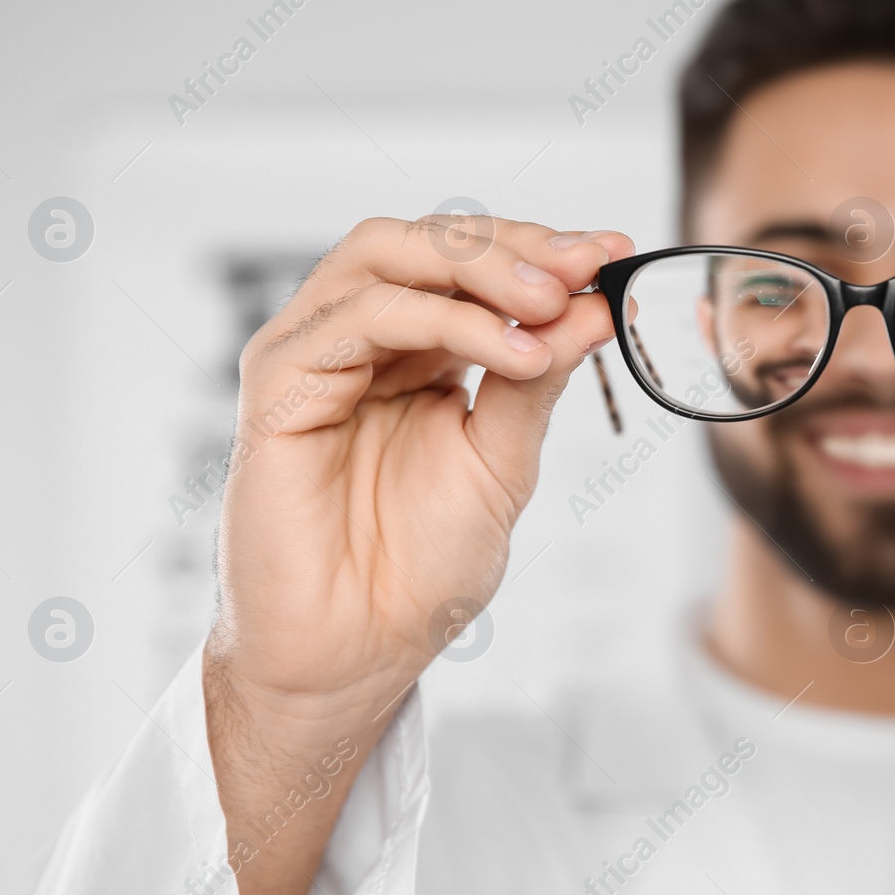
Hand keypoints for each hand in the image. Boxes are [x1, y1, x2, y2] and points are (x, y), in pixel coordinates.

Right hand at [203, 215, 631, 894]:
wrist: (359, 653)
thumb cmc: (419, 570)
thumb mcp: (502, 461)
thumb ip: (536, 379)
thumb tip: (594, 306)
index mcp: (413, 352)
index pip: (469, 264)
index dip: (541, 248)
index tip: (616, 252)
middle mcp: (360, 341)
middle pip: (426, 241)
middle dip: (513, 245)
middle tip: (583, 265)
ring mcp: (313, 356)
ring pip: (386, 258)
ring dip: (480, 270)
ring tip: (551, 305)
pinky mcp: (278, 384)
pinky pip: (359, 319)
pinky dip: (442, 320)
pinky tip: (510, 353)